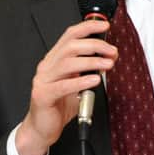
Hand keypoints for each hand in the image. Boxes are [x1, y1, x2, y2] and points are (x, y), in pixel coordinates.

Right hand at [16, 20, 117, 154]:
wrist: (41, 128)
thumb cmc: (59, 104)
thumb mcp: (76, 81)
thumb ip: (88, 68)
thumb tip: (108, 56)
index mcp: (54, 59)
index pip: (70, 35)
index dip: (87, 27)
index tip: (105, 26)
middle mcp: (47, 66)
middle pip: (71, 46)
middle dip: (95, 45)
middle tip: (112, 51)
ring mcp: (43, 80)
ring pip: (68, 63)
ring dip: (92, 62)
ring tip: (107, 64)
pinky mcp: (43, 95)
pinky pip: (63, 86)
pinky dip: (81, 81)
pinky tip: (94, 80)